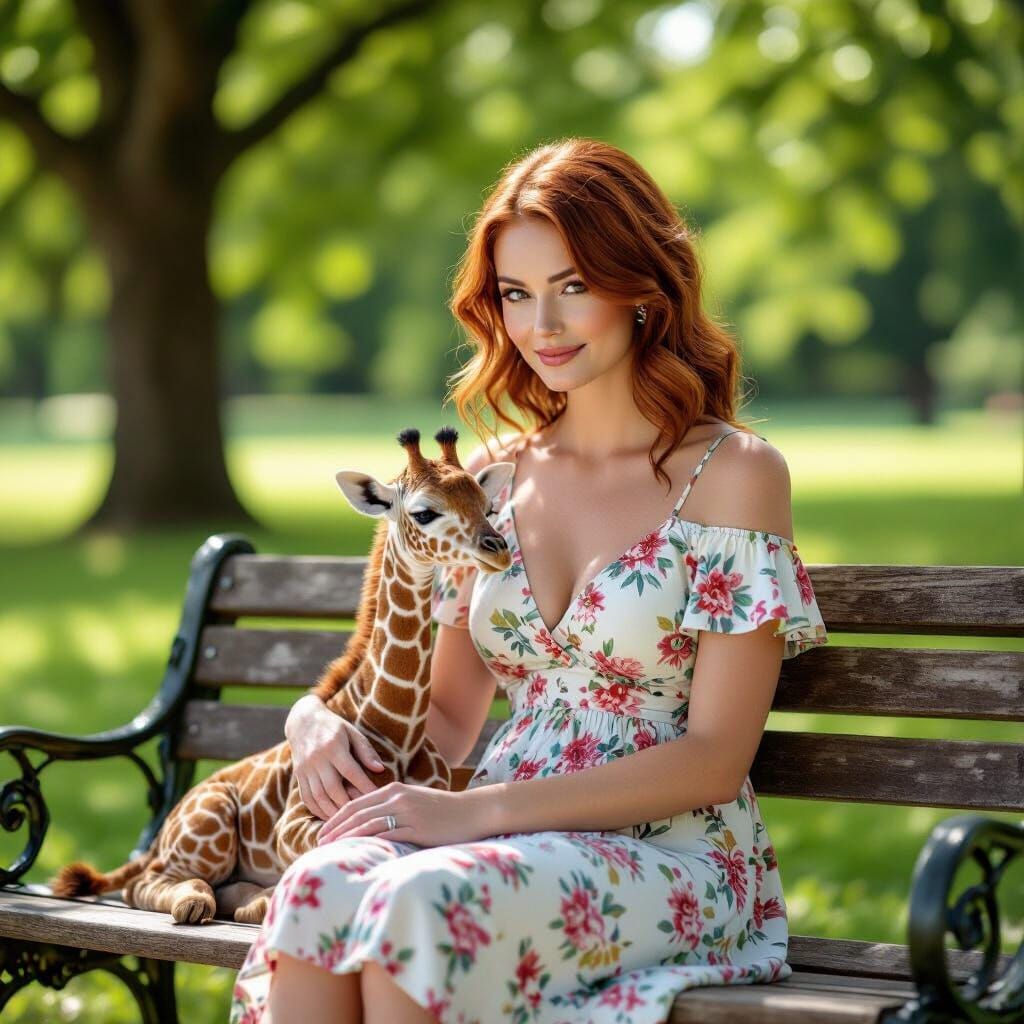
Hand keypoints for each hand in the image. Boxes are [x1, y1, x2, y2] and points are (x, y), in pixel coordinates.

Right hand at [285, 694, 386, 819]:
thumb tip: (380, 769)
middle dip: (347, 804)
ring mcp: (305, 768)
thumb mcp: (352, 733)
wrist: (303, 721)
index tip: (377, 797)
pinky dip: (318, 810)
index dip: (364, 786)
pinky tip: (330, 817)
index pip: (350, 771)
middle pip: (332, 788)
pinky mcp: (298, 776)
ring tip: (347, 822)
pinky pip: (306, 798)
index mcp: (333, 746)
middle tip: (362, 816)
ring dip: (332, 811)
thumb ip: (366, 751)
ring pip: (318, 796)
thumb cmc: (334, 727)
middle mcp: (317, 758)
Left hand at [316, 781, 498, 847]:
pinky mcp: (417, 828)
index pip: (356, 803)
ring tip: (329, 850)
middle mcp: (397, 797)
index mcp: (394, 789)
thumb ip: (393, 807)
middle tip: (317, 842)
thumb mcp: (414, 802)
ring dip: (345, 837)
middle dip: (334, 828)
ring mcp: (407, 812)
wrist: (472, 811)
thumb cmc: (443, 810)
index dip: (336, 817)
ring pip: (367, 823)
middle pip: (357, 812)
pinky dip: (367, 843)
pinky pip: (386, 835)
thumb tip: (371, 823)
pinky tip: (355, 853)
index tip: (322, 831)